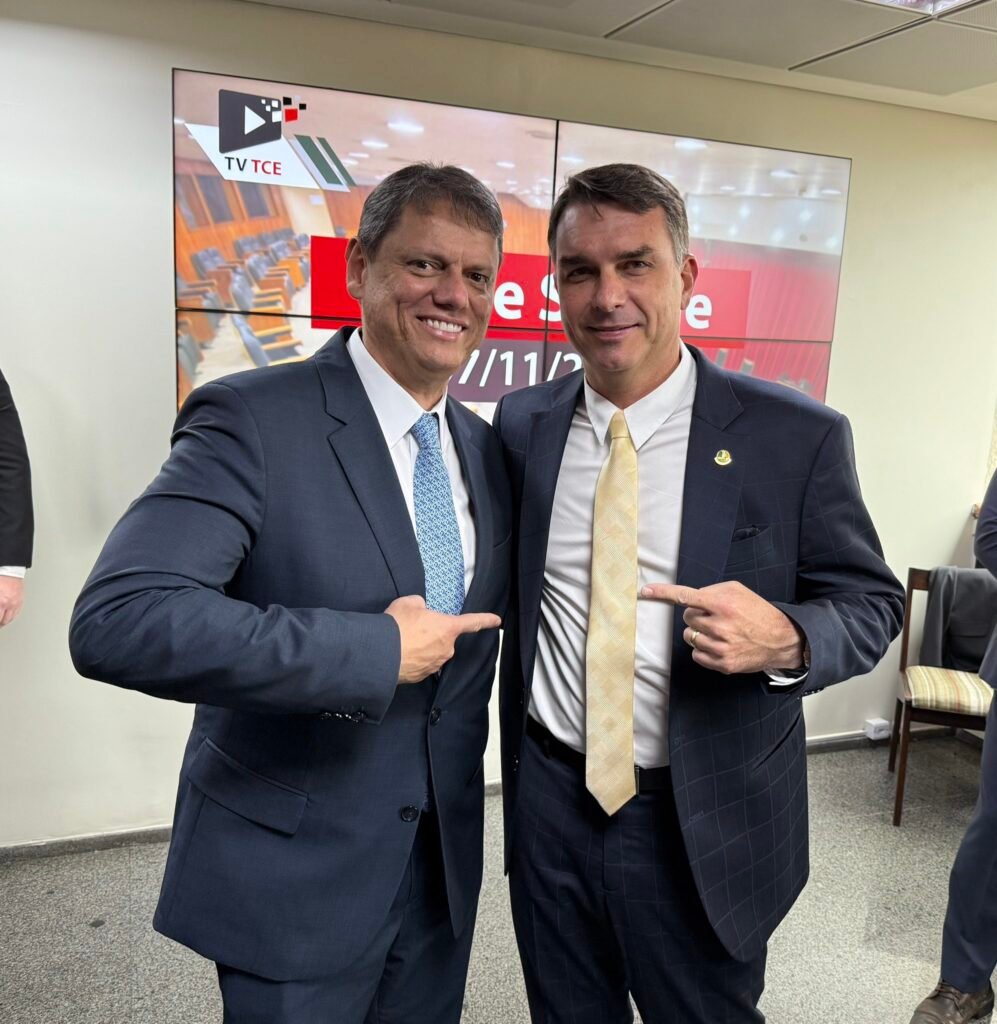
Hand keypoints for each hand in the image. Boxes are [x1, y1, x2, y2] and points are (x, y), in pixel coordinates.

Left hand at [0, 576, 24, 626]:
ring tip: (1, 623)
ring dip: (4, 622)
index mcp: (1, 602)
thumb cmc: (0, 579)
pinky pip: (16, 613)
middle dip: (0, 624)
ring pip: (10, 619)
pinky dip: (11, 617)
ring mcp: (16, 603)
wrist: (10, 571)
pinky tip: (7, 617)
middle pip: (3, 621)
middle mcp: (9, 604)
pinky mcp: (20, 601)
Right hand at [385, 595, 500, 682]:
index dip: (486, 620)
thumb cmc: (397, 625)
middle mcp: (446, 648)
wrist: (380, 654)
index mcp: (448, 628)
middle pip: (444, 638)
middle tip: (412, 628)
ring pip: (432, 651)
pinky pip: (421, 664)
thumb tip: (420, 610)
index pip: (472, 622)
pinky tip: (399, 653)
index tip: (497, 621)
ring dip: (421, 647)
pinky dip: (413, 659)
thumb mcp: (409, 603)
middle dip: (432, 633)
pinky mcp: (422, 676)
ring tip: (402, 641)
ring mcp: (435, 664)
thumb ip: (420, 604)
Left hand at [640, 581, 802, 674]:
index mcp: (722, 604)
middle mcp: (719, 625)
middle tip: (715, 617)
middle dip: (696, 616)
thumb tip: (689, 599)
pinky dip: (703, 649)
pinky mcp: (723, 664)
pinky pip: (696, 654)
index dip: (662, 593)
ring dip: (700, 633)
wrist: (780, 639)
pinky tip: (719, 645)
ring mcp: (720, 647)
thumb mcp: (737, 590)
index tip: (645, 591)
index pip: (685, 597)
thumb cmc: (756, 612)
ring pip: (689, 637)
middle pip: (686, 618)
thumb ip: (711, 591)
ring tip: (720, 632)